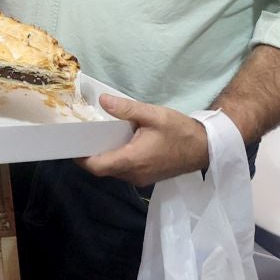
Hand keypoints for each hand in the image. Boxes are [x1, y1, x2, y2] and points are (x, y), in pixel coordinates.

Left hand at [80, 96, 210, 185]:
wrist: (207, 148)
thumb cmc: (181, 131)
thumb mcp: (154, 115)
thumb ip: (127, 108)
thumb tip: (102, 100)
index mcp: (132, 160)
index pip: (96, 166)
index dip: (80, 158)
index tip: (72, 144)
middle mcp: (134, 174)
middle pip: (102, 170)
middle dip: (90, 155)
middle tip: (82, 137)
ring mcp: (141, 178)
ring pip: (113, 171)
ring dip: (104, 157)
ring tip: (97, 138)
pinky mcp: (147, 177)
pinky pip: (124, 171)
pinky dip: (116, 159)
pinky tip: (116, 143)